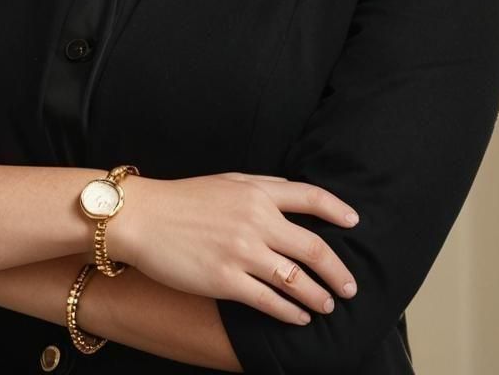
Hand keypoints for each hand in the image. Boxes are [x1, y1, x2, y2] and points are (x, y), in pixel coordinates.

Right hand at [107, 171, 359, 325]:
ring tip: (328, 305)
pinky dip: (291, 312)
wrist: (142, 218)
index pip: (311, 197)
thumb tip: (293, 194)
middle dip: (338, 271)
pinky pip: (269, 301)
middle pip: (313, 247)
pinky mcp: (225, 281)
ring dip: (319, 296)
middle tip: (350, 286)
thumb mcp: (227, 181)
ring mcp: (242, 252)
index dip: (338, 209)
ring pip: (296, 279)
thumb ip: (262, 187)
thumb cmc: (184, 199)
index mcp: (257, 192)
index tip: (355, 223)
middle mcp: (255, 220)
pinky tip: (299, 317)